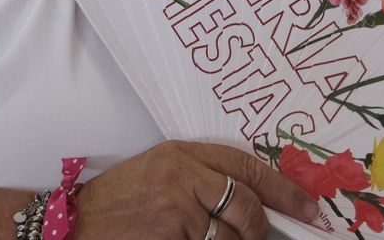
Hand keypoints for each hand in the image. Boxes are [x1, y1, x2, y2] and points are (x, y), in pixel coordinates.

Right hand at [74, 140, 319, 238]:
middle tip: (261, 237)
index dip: (283, 189)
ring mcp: (176, 210)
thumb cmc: (120, 199)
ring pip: (230, 236)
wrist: (76, 223)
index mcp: (183, 152)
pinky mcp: (170, 237)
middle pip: (246, 205)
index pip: (247, 166)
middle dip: (260, 228)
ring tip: (208, 239)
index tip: (307, 207)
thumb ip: (203, 176)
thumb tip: (256, 198)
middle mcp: (182, 176)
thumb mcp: (161, 170)